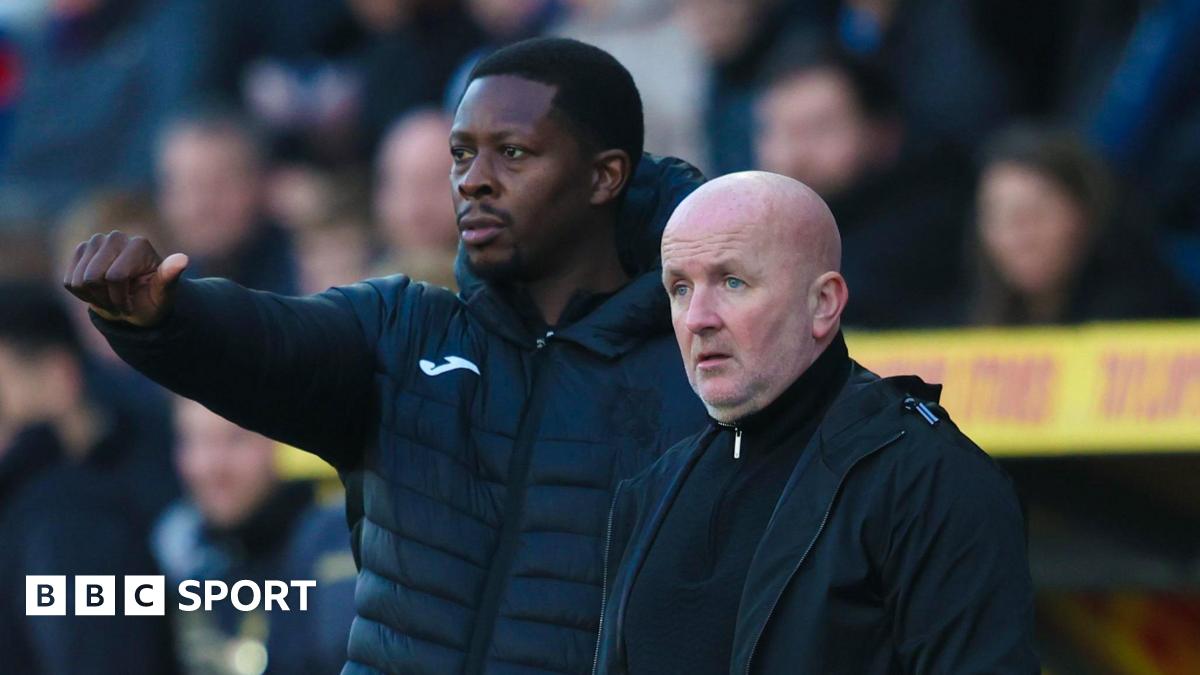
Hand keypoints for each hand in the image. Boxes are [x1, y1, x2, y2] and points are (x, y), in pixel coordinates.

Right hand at [62, 231, 188, 327]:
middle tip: (121, 302)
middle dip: (106, 299)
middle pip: (93, 278)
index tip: (133, 303)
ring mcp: (96, 242)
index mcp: (139, 245)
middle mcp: (116, 237)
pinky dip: (83, 294)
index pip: (115, 277)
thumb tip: (182, 259)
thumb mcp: (164, 295)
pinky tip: (99, 292)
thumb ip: (170, 277)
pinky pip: (69, 282)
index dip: (121, 299)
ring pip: (79, 281)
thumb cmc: (154, 299)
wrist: (139, 301)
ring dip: (94, 298)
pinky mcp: (80, 251)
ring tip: (111, 297)